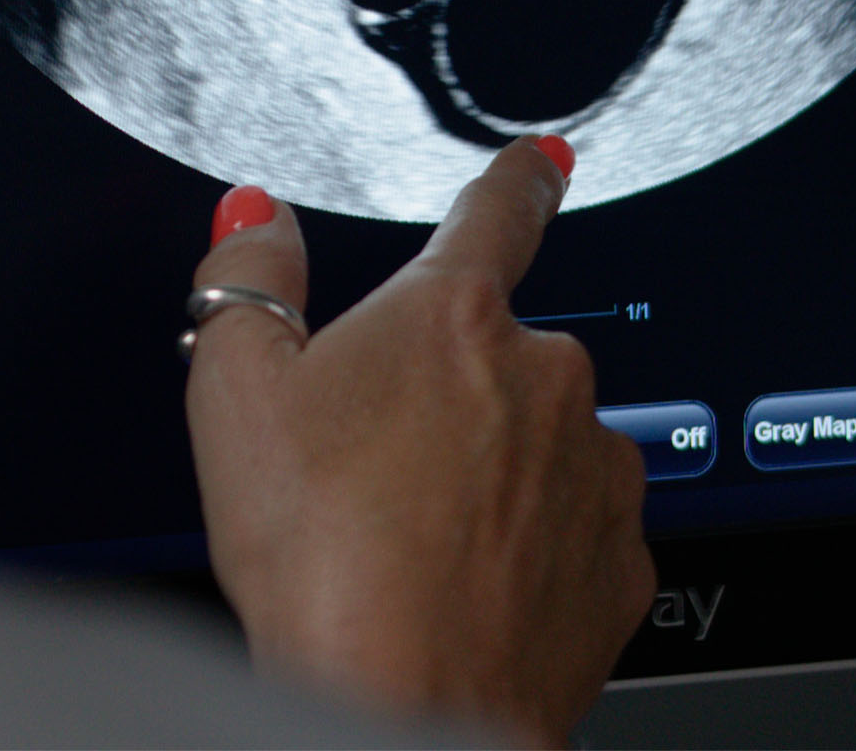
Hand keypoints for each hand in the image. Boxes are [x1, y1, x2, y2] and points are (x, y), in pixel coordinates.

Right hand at [184, 138, 654, 744]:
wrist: (406, 716)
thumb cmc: (325, 565)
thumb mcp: (235, 401)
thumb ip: (247, 286)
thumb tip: (255, 218)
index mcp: (453, 316)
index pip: (498, 214)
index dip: (516, 179)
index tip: (543, 160)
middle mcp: (547, 377)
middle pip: (500, 358)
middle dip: (451, 398)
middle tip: (379, 474)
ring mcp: (596, 471)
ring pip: (544, 448)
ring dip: (496, 477)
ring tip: (415, 547)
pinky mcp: (621, 561)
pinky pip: (574, 533)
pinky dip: (531, 553)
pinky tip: (468, 592)